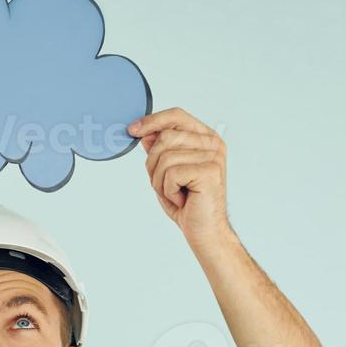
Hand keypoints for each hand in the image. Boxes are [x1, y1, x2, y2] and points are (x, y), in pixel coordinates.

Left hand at [127, 108, 230, 240]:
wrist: (205, 230)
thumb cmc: (188, 203)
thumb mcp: (166, 172)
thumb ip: (158, 150)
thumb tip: (144, 133)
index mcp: (205, 138)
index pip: (176, 116)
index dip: (152, 121)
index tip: (132, 130)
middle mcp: (213, 144)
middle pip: (165, 137)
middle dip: (154, 164)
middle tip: (165, 183)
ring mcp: (213, 156)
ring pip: (165, 157)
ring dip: (160, 181)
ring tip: (175, 192)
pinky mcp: (209, 171)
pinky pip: (171, 174)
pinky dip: (168, 191)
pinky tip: (182, 198)